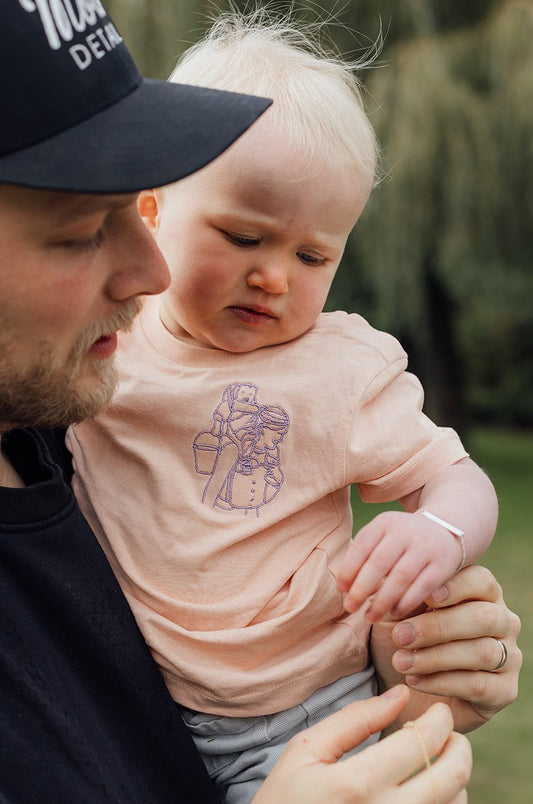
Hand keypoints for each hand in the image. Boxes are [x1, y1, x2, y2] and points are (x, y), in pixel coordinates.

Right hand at [253, 685, 470, 803]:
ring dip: (453, 777)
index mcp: (356, 784)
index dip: (439, 719)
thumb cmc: (285, 798)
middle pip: (451, 777)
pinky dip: (445, 802)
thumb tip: (401, 694)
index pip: (421, 742)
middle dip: (459, 745)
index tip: (438, 709)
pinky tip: (425, 789)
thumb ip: (355, 719)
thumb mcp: (306, 750)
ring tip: (433, 761)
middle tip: (447, 732)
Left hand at [337, 511, 459, 622]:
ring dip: (382, 601)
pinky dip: (405, 603)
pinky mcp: (442, 565)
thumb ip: (364, 555)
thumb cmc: (403, 540)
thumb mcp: (383, 535)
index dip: (348, 568)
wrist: (446, 529)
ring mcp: (425, 547)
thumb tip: (343, 587)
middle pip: (379, 562)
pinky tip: (394, 613)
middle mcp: (405, 532)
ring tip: (370, 616)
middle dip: (361, 588)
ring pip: (400, 577)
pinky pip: (422, 587)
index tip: (340, 589)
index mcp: (385, 522)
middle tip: (350, 607)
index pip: (362, 545)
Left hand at [371, 565, 521, 732]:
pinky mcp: (504, 690)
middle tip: (400, 636)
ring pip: (482, 652)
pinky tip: (413, 680)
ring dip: (435, 657)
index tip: (426, 596)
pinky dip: (441, 683)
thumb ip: (403, 593)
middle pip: (483, 617)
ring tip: (400, 662)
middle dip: (438, 626)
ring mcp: (510, 657)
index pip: (480, 581)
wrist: (403, 686)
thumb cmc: (404, 637)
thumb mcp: (397, 611)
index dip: (455, 587)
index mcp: (482, 593)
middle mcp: (503, 621)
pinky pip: (478, 685)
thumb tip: (398, 582)